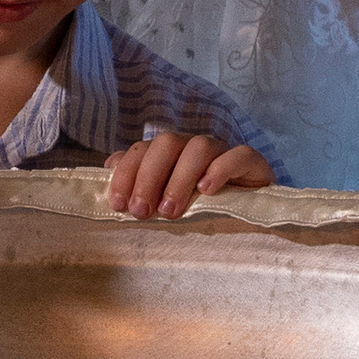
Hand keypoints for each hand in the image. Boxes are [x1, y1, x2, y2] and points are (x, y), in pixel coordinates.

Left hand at [104, 131, 275, 218]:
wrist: (251, 214)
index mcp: (170, 153)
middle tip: (142, 211)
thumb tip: (107, 168)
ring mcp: (223, 151)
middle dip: (148, 178)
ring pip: (199, 147)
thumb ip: (138, 183)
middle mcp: (193, 146)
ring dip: (179, 179)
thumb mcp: (164, 200)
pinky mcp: (251, 162)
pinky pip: (238, 155)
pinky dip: (220, 170)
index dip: (126, 173)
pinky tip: (206, 191)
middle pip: (167, 143)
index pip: (142, 149)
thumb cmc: (199, 210)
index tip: (118, 204)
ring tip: (170, 211)